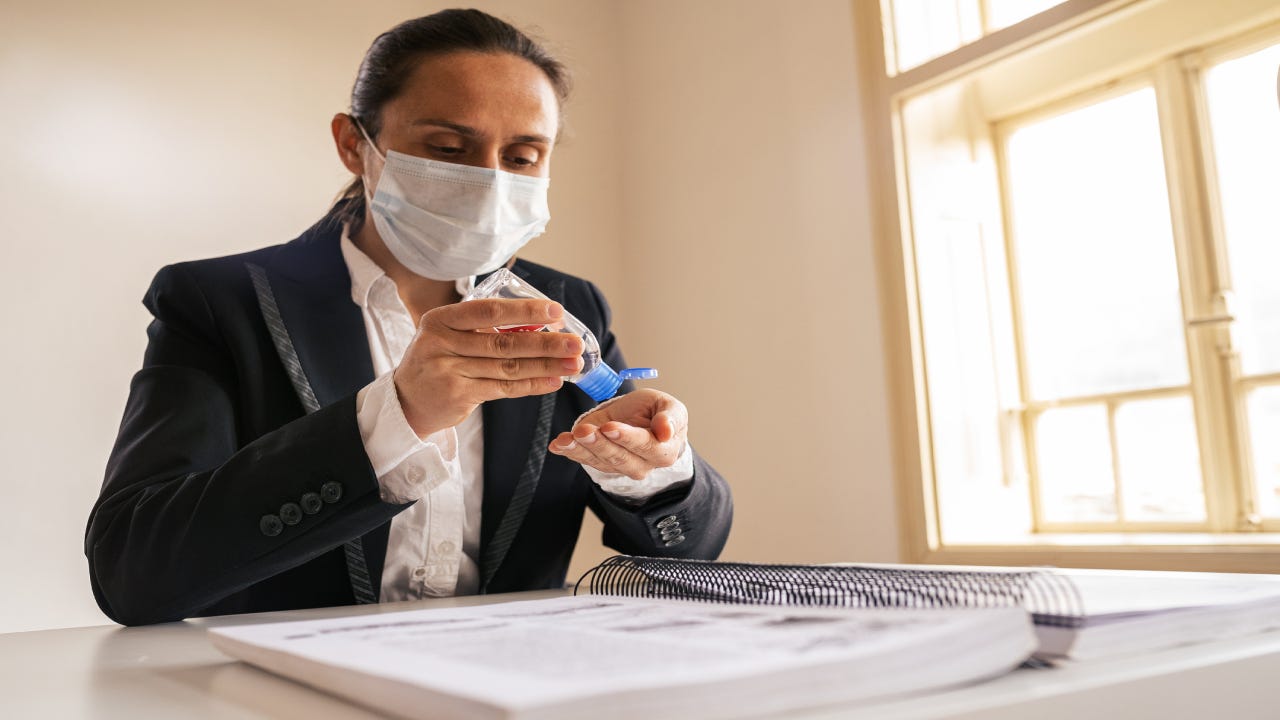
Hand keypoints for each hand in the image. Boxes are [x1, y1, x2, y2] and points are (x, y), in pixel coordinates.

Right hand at [393, 299, 583, 437]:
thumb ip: (487, 330)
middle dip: (545, 342)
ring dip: (545, 365)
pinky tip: (553, 381)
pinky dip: (532, 385)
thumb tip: (542, 326)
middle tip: (575, 343)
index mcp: (441, 319)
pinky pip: (503, 388)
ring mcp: (448, 370)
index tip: (556, 312)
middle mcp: (441, 342)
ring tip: (573, 364)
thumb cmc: (439, 360)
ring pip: (508, 367)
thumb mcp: (451, 336)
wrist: (407, 400)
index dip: (524, 311)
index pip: (488, 311)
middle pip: (503, 342)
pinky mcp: (457, 395)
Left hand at [548, 388, 687, 479]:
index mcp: (663, 450)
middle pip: (619, 457)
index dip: (627, 437)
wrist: (644, 420)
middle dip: (599, 444)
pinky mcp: (601, 462)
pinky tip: (558, 445)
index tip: (610, 427)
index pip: (645, 446)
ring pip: (599, 460)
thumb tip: (666, 432)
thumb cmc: (658, 412)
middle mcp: (642, 464)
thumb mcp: (669, 406)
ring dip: (580, 449)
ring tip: (566, 439)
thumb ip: (670, 418)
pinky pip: (585, 458)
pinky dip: (570, 451)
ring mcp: (620, 466)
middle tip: (584, 432)